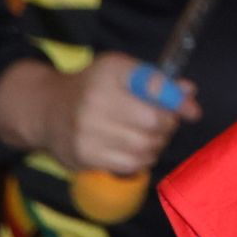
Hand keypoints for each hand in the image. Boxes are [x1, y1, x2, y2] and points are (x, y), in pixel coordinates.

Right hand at [0, 52, 200, 173]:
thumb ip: (156, 80)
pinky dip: (141, 160)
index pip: (154, 88)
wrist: (44, 110)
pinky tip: (136, 150)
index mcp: (108, 73)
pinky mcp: (84, 157)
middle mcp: (95, 101)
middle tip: (165, 124)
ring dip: (157, 145)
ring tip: (151, 137)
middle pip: (153, 123)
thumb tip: (189, 92)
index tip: (192, 111)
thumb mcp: (120, 72)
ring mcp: (87, 132)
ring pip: (145, 147)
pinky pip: (130, 165)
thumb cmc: (91, 88)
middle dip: (168, 126)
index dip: (178, 102)